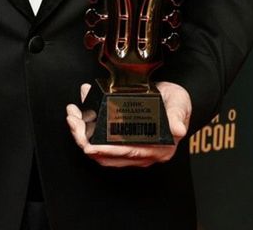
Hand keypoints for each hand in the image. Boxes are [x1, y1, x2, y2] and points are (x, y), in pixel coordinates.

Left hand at [66, 81, 190, 167]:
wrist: (175, 98)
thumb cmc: (176, 102)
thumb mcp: (180, 104)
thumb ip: (177, 115)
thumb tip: (177, 129)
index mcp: (157, 148)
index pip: (128, 153)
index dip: (106, 151)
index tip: (89, 146)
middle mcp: (143, 153)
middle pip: (108, 154)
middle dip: (85, 139)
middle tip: (73, 121)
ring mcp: (131, 147)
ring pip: (101, 149)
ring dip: (83, 134)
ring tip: (72, 116)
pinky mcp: (122, 139)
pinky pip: (101, 139)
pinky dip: (88, 127)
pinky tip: (81, 112)